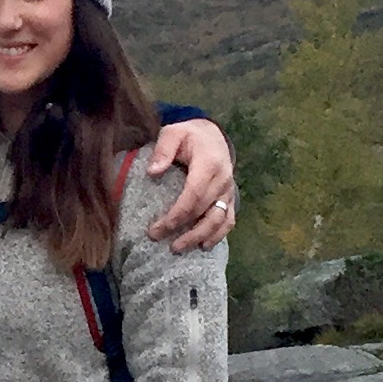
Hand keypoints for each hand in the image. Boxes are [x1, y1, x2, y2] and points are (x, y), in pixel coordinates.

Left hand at [143, 115, 235, 251]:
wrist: (212, 135)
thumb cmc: (189, 135)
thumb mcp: (173, 133)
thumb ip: (163, 149)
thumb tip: (152, 172)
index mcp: (209, 164)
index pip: (193, 195)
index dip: (176, 215)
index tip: (157, 228)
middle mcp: (223, 180)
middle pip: (204, 211)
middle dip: (182, 229)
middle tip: (158, 239)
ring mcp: (228, 191)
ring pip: (219, 220)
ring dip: (200, 237)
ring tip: (179, 248)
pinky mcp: (230, 198)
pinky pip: (229, 220)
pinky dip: (218, 235)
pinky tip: (204, 245)